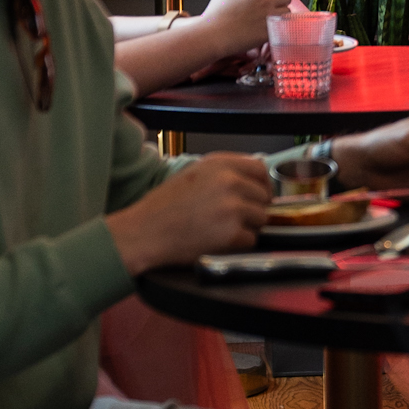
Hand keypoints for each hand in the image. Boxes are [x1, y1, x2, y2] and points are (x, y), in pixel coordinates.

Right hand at [108, 154, 273, 271]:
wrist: (144, 232)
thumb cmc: (163, 206)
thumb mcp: (194, 174)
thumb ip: (225, 172)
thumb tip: (252, 180)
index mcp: (220, 164)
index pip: (260, 169)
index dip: (262, 184)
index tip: (257, 195)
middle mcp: (229, 182)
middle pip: (264, 197)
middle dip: (253, 209)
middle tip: (231, 218)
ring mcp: (232, 208)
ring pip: (261, 219)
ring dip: (247, 227)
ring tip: (220, 228)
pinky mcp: (232, 234)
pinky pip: (251, 239)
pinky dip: (238, 244)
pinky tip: (216, 240)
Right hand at [185, 0, 296, 70]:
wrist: (213, 36)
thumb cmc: (216, 15)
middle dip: (283, 0)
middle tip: (274, 5)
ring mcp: (268, 16)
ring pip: (287, 12)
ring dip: (282, 14)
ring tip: (270, 19)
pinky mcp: (270, 31)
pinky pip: (283, 26)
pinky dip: (280, 27)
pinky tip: (271, 29)